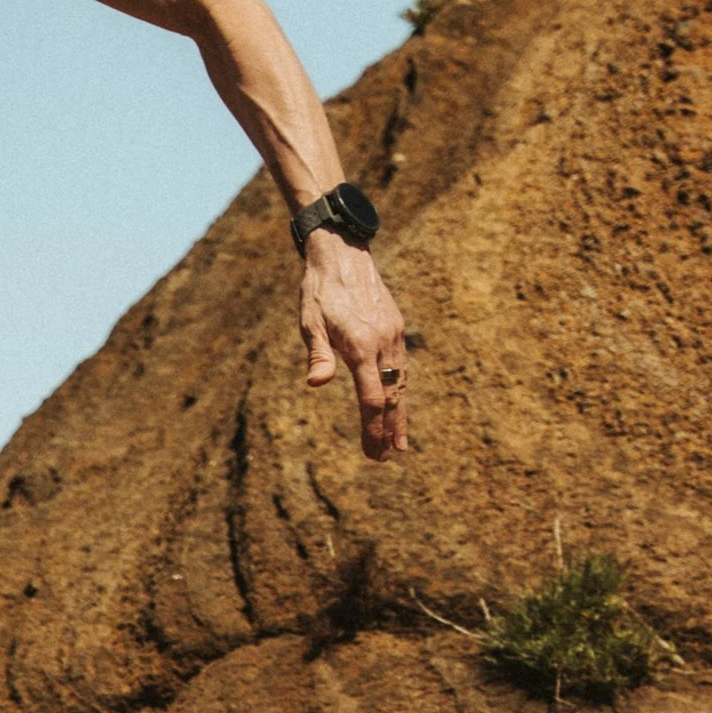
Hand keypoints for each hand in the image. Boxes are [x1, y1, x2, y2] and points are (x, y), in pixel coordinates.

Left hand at [301, 233, 410, 459]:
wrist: (342, 254)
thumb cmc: (319, 291)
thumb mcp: (310, 322)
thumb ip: (317, 354)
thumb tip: (316, 384)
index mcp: (362, 346)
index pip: (371, 399)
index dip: (372, 430)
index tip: (372, 453)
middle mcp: (383, 343)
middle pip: (391, 396)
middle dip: (390, 429)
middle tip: (387, 458)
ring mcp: (393, 335)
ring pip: (400, 382)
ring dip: (400, 414)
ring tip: (399, 443)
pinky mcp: (396, 328)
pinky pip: (401, 366)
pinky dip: (400, 389)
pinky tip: (397, 404)